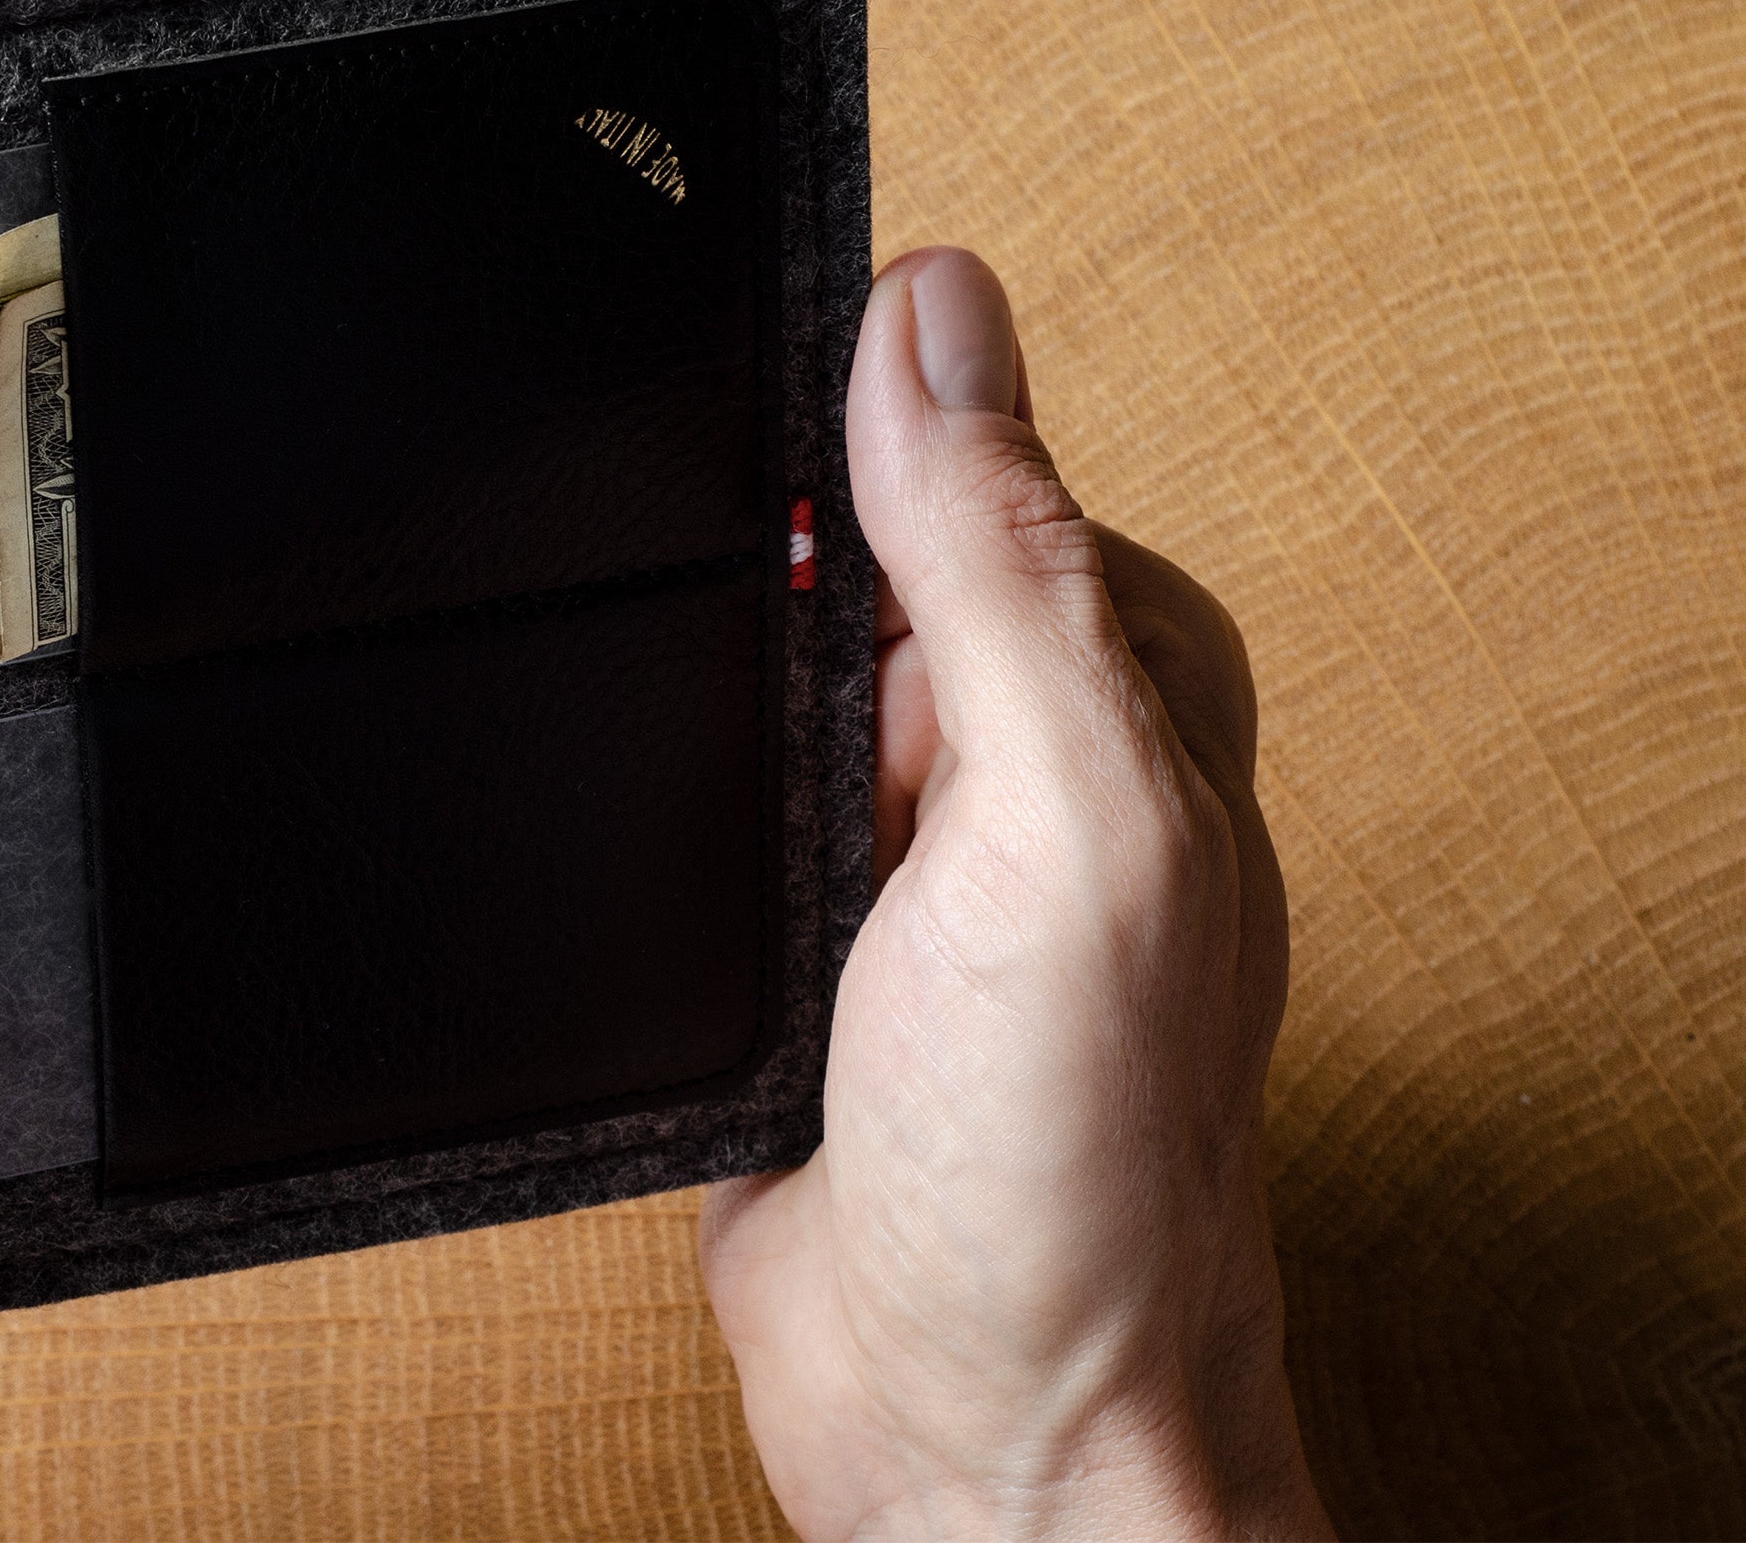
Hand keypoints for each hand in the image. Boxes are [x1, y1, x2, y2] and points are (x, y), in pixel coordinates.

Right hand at [699, 250, 1329, 1538]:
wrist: (971, 1434)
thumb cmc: (1080, 1177)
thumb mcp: (1065, 824)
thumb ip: (1000, 570)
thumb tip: (937, 316)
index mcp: (1130, 686)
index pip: (979, 451)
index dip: (850, 405)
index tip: (724, 346)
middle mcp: (1027, 754)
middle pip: (848, 552)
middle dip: (746, 548)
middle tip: (668, 579)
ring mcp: (905, 852)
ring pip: (760, 670)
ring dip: (691, 668)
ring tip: (636, 685)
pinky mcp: (796, 942)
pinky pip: (701, 800)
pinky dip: (649, 782)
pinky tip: (615, 792)